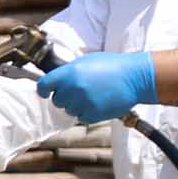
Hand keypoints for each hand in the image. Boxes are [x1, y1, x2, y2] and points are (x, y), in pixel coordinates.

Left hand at [35, 49, 159, 124]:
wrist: (134, 77)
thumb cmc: (112, 65)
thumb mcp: (86, 61)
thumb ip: (69, 71)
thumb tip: (56, 78)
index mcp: (69, 73)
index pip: (44, 85)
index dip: (42, 90)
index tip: (44, 92)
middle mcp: (73, 88)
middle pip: (56, 100)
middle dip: (64, 97)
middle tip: (78, 91)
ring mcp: (83, 103)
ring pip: (69, 110)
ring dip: (76, 105)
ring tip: (92, 95)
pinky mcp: (93, 114)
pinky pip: (81, 117)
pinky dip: (87, 113)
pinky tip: (97, 103)